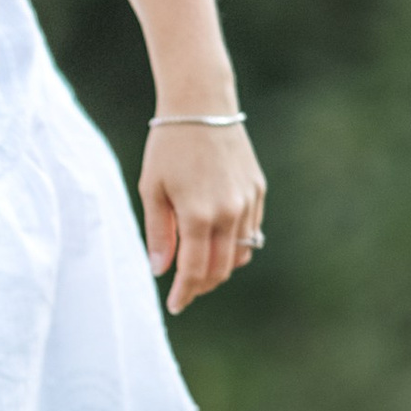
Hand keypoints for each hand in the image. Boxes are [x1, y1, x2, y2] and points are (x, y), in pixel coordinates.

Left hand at [141, 121, 265, 313]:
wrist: (202, 105)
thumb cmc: (168, 147)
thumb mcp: (152, 189)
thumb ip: (159, 233)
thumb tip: (161, 270)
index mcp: (199, 215)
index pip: (195, 271)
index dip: (184, 293)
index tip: (174, 305)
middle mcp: (230, 212)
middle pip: (221, 269)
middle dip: (202, 286)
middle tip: (184, 290)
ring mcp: (248, 201)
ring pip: (240, 254)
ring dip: (220, 268)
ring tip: (199, 269)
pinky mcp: (258, 190)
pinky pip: (251, 231)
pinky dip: (235, 245)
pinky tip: (217, 243)